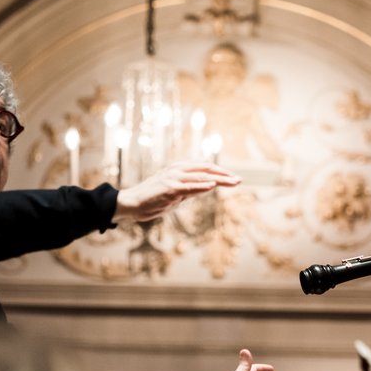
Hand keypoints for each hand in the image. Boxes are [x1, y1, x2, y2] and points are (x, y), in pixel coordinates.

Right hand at [113, 161, 240, 222]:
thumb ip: (191, 189)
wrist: (131, 203)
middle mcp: (177, 170)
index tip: (235, 178)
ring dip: (219, 179)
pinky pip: (188, 187)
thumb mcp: (176, 193)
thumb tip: (208, 187)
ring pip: (201, 176)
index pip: (205, 168)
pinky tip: (214, 185)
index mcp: (179, 169)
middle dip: (224, 174)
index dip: (221, 172)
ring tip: (233, 182)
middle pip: (206, 169)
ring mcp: (173, 178)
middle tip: (240, 180)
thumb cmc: (153, 199)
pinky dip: (201, 185)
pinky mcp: (168, 188)